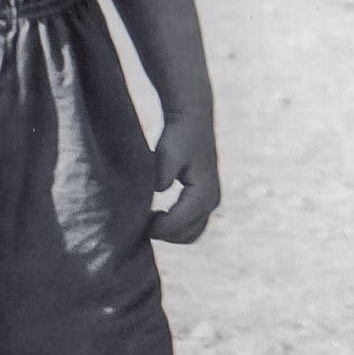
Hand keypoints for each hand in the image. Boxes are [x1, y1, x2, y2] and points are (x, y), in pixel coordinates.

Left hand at [146, 110, 219, 242]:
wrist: (193, 120)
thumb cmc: (178, 135)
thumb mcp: (168, 152)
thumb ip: (162, 172)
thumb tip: (158, 190)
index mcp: (203, 192)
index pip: (181, 222)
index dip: (161, 229)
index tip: (142, 227)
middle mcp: (212, 200)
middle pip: (189, 233)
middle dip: (166, 235)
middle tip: (141, 228)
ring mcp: (211, 200)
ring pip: (193, 231)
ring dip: (172, 233)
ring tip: (148, 223)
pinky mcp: (205, 197)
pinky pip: (193, 222)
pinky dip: (177, 226)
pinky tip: (157, 215)